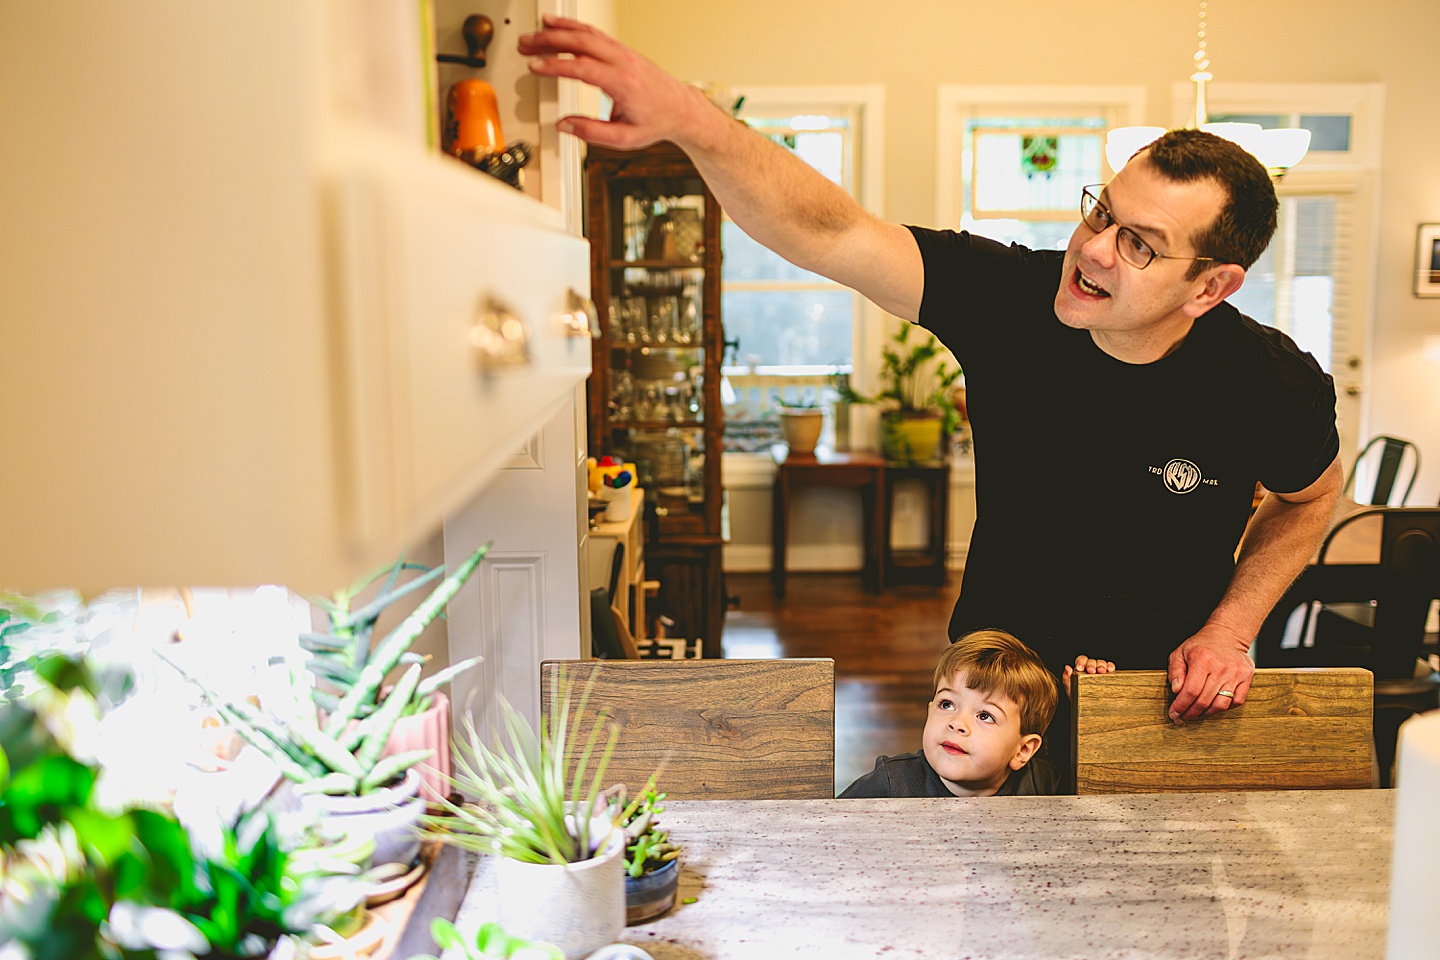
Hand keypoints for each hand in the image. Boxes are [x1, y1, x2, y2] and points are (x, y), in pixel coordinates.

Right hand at [518, 15, 714, 150]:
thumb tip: (564, 126)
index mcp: (623, 83)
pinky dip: (573, 27)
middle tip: (526, 45)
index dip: (556, 66)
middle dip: (549, 41)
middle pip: (580, 42)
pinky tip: (557, 25)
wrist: (681, 109)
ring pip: (586, 33)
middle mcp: (623, 62)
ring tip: (534, 33)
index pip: (583, 68)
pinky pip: (594, 33)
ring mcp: (623, 52)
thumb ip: (592, 133)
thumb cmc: (656, 122)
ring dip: (557, 30)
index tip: (535, 66)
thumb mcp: (625, 138)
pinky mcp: (622, 50)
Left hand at [1060, 655, 1115, 698]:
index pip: (1081, 660)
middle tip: (1091, 671)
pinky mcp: (1108, 675)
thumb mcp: (1070, 687)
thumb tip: (1067, 667)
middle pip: (1091, 661)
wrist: (1087, 706)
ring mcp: (1100, 670)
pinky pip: (1110, 667)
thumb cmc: (1077, 695)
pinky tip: (1110, 670)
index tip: (1080, 668)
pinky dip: (1110, 666)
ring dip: (1101, 665)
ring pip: (1101, 663)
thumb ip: (1066, 677)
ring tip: (1102, 671)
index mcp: (1081, 668)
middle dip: (1091, 665)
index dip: (1081, 662)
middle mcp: (1090, 667)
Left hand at [1166, 625, 1255, 722]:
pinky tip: (1213, 706)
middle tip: (1182, 718)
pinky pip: (1237, 701)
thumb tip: (1176, 690)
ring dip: (1207, 713)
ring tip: (1197, 713)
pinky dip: (1224, 708)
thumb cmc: (1200, 646)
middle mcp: (1220, 667)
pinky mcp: (1247, 677)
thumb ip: (1175, 671)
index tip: (1174, 714)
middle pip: (1204, 701)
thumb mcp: (1180, 653)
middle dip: (1190, 713)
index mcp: (1202, 660)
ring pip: (1221, 705)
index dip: (1181, 706)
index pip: (1190, 691)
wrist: (1226, 635)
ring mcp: (1236, 673)